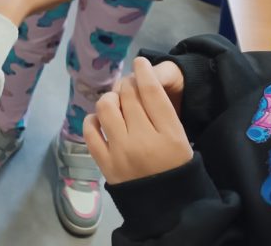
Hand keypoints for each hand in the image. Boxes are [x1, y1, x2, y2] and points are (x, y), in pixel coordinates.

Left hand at [84, 57, 192, 184]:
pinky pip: (90, 130)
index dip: (143, 71)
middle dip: (127, 84)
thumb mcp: (181, 139)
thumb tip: (139, 81)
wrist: (167, 208)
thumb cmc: (175, 168)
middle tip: (128, 86)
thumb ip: (162, 112)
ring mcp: (121, 152)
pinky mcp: (104, 163)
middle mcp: (144, 140)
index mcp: (170, 134)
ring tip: (116, 103)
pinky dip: (92, 119)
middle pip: (128, 95)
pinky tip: (101, 121)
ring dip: (110, 99)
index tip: (139, 62)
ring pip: (106, 106)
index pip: (151, 92)